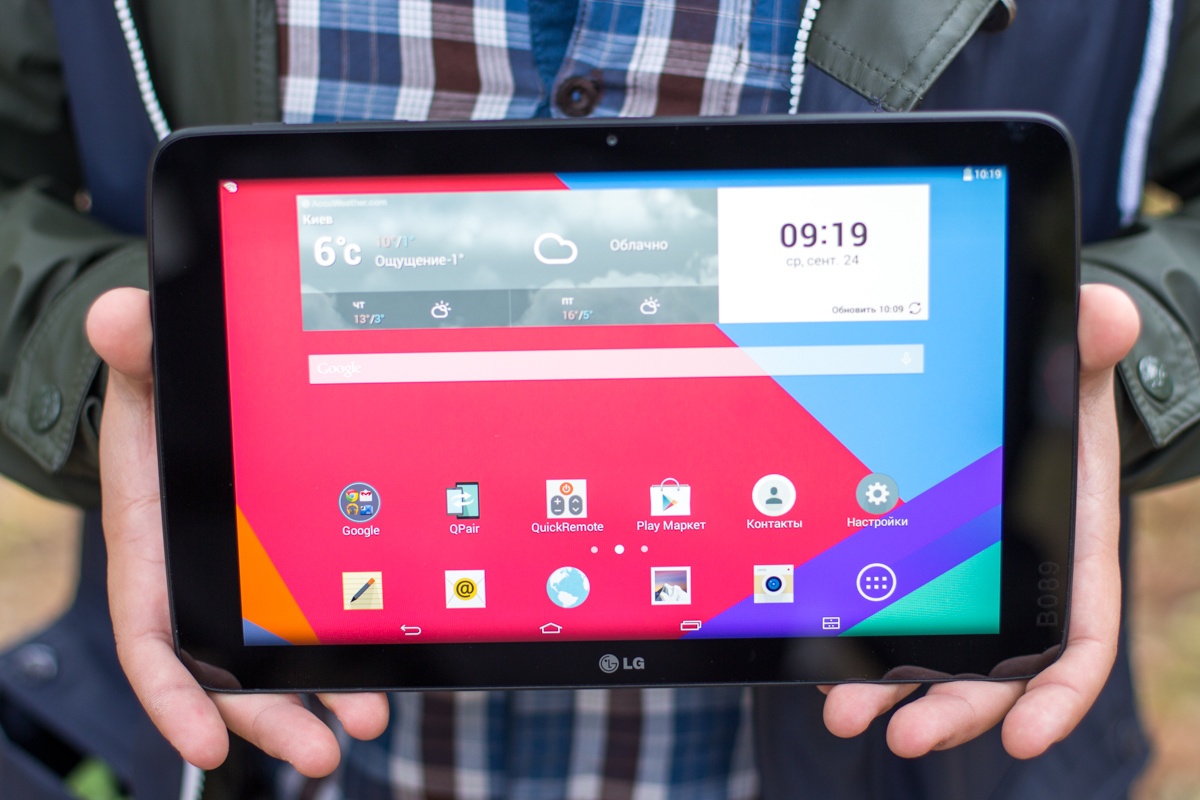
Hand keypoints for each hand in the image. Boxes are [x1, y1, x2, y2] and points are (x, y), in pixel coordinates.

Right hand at [87, 287, 389, 775]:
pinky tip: (382, 668)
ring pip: (276, 657)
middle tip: (324, 750)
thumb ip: (137, 345)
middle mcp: (201, 577)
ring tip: (365, 722)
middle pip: (226, 670)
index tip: (206, 748)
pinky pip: (313, 615)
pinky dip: (340, 648)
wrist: (192, 389)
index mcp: (154, 546)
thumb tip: (118, 316)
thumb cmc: (161, 391)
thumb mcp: (148, 363)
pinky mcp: (292, 563)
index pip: (153, 639)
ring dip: (320, 694)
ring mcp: (248, 578)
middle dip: (272, 715)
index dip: (175, 698)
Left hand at [820, 283, 1139, 758]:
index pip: (1077, 640)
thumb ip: (1093, 340)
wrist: (1015, 378)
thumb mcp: (1077, 356)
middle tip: (900, 733)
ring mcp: (962, 578)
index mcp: (1069, 547)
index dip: (1056, 697)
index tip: (1023, 737)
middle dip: (951, 706)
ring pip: (933, 654)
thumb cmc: (1056, 382)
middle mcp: (1015, 578)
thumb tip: (1106, 317)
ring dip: (892, 690)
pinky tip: (822, 663)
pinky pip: (888, 614)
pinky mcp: (910, 562)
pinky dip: (862, 646)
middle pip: (993, 669)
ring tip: (844, 715)